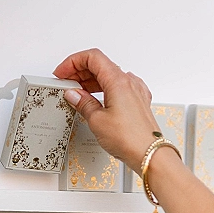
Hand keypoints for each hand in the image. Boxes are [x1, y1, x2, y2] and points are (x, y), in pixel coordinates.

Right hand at [53, 48, 160, 173]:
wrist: (150, 155)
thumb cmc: (130, 139)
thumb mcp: (97, 121)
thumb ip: (83, 103)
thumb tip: (74, 95)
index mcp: (118, 80)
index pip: (92, 57)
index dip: (73, 62)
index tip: (62, 72)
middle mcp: (129, 82)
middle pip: (101, 65)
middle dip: (80, 71)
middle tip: (67, 83)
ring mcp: (136, 92)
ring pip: (110, 76)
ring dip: (92, 82)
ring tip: (78, 94)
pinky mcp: (139, 103)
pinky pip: (119, 88)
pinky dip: (105, 90)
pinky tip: (97, 101)